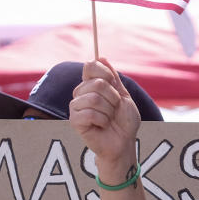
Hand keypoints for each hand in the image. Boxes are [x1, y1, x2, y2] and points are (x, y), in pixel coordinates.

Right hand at [68, 59, 140, 183]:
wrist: (124, 143)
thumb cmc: (124, 121)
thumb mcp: (123, 96)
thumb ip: (113, 78)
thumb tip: (101, 57)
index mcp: (91, 84)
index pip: (90, 65)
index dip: (106, 74)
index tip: (116, 87)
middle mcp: (80, 93)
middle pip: (96, 83)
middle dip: (113, 98)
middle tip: (114, 109)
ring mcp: (76, 106)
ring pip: (93, 98)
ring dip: (108, 111)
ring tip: (109, 118)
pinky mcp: (74, 121)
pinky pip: (88, 113)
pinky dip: (102, 120)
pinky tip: (102, 126)